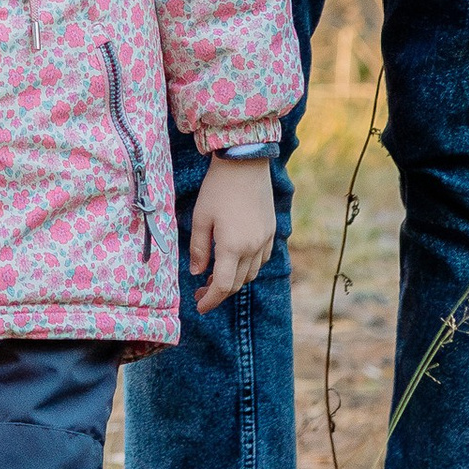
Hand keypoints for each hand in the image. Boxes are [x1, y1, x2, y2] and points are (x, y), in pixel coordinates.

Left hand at [190, 154, 276, 311]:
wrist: (245, 162)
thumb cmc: (217, 188)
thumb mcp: (200, 217)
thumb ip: (199, 249)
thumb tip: (197, 273)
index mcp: (233, 246)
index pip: (223, 286)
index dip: (210, 300)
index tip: (199, 306)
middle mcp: (253, 247)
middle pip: (238, 283)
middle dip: (219, 292)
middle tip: (201, 290)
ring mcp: (265, 239)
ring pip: (251, 273)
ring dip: (235, 280)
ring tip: (217, 274)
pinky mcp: (271, 230)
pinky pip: (261, 259)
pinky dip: (248, 266)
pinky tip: (235, 258)